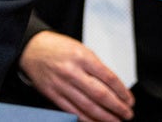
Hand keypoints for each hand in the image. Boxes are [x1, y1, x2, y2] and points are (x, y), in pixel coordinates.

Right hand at [19, 31, 134, 120]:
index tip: (129, 100)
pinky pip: (73, 111)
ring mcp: (61, 84)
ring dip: (105, 117)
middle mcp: (72, 71)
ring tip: (116, 121)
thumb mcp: (81, 49)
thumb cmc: (57, 48)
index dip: (122, 92)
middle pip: (101, 95)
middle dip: (117, 107)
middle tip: (127, 113)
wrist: (31, 49)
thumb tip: (114, 87)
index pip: (109, 78)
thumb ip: (96, 67)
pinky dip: (87, 119)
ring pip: (88, 106)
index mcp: (82, 57)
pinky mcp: (53, 94)